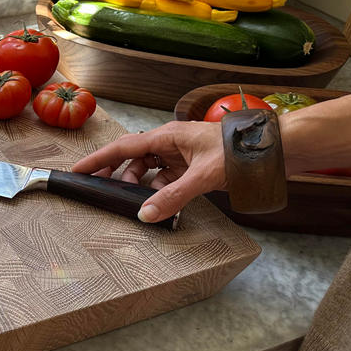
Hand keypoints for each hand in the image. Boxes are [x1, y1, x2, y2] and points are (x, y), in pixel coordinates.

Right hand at [72, 121, 225, 222]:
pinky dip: (159, 191)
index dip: (99, 160)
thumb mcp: (202, 176)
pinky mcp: (192, 168)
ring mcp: (181, 155)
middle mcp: (171, 143)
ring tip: (133, 202)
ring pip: (149, 170)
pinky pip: (166, 179)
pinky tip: (157, 204)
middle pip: (133, 158)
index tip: (79, 170)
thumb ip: (173, 197)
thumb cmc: (239, 153)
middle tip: (98, 189)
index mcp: (168, 136)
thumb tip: (146, 215)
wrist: (271, 152)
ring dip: (139, 185)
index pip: (124, 147)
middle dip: (115, 174)